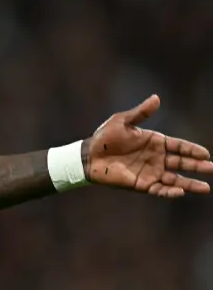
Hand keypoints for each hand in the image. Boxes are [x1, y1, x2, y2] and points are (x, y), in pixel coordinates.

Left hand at [87, 95, 212, 196]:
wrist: (88, 156)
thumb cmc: (104, 137)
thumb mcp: (122, 121)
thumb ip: (141, 113)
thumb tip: (156, 98)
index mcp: (155, 142)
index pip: (179, 146)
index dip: (192, 150)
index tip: (206, 154)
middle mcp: (156, 158)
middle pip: (182, 163)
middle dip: (198, 167)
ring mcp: (150, 172)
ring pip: (175, 179)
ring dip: (189, 184)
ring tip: (205, 188)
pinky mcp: (141, 184)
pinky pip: (158, 189)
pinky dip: (169, 192)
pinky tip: (180, 192)